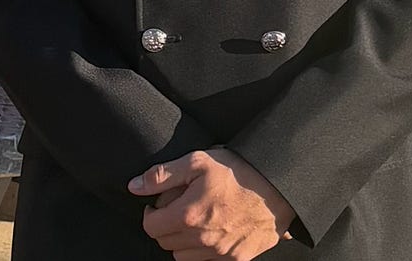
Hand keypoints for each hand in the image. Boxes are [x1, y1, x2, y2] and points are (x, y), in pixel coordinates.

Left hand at [128, 148, 294, 259]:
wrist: (276, 187)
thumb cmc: (236, 171)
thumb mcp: (196, 161)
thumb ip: (162, 175)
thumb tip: (134, 186)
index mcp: (189, 216)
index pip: (152, 227)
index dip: (150, 214)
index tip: (158, 203)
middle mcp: (202, 240)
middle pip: (165, 243)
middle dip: (166, 225)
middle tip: (178, 206)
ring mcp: (220, 254)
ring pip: (183, 256)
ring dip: (182, 240)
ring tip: (194, 217)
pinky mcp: (235, 260)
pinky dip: (201, 250)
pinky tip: (211, 228)